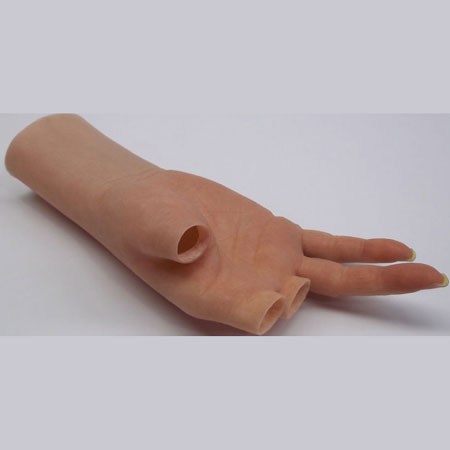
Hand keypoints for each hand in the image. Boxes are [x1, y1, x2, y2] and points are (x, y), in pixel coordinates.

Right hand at [99, 168, 447, 334]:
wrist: (146, 201)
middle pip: (318, 297)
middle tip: (427, 286)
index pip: (258, 314)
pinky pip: (327, 246)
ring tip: (427, 273)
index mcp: (216, 299)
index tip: (276, 295)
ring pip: (333, 273)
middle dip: (373, 290)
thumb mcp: (149, 230)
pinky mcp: (279, 236)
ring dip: (381, 273)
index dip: (272, 305)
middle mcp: (252, 287)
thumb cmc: (137, 219)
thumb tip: (195, 245)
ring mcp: (271, 261)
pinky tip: (393, 250)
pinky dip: (359, 251)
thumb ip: (173, 244)